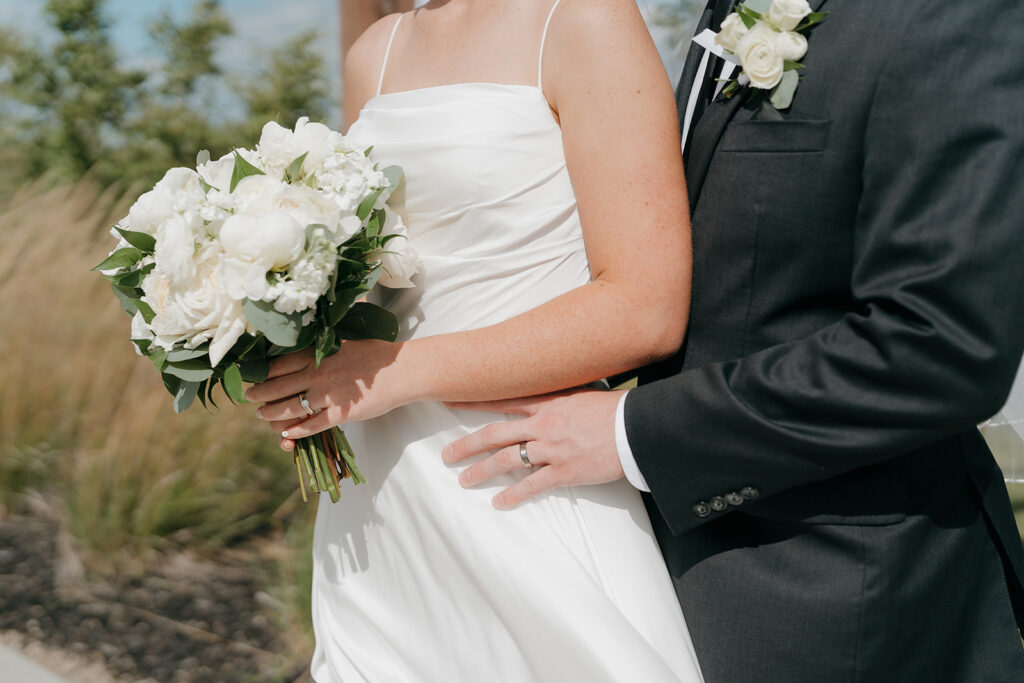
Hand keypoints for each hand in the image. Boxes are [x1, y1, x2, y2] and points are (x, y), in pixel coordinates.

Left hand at [248, 340, 404, 449]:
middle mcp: (317, 373)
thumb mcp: (344, 341)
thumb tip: (302, 348)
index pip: (278, 365)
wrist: (402, 370)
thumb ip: (321, 346)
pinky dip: (296, 431)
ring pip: (289, 409)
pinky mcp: (341, 414)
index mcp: (317, 354)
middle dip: (259, 396)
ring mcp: (328, 395)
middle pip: (277, 387)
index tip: (254, 378)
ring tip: (264, 416)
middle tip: (252, 399)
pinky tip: (287, 434)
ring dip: (272, 415)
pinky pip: (311, 425)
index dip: (262, 374)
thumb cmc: (375, 354)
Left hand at [442, 390, 624, 509]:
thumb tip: (544, 396)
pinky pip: (532, 485)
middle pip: (494, 434)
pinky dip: (513, 494)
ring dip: (481, 471)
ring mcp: (552, 449)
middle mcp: (543, 424)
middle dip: (467, 445)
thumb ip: (559, 397)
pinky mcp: (565, 471)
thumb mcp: (582, 393)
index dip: (473, 402)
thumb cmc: (614, 410)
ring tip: (463, 480)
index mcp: (547, 403)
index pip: (501, 400)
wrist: (637, 428)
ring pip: (506, 460)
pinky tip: (498, 502)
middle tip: (446, 455)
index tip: (450, 401)